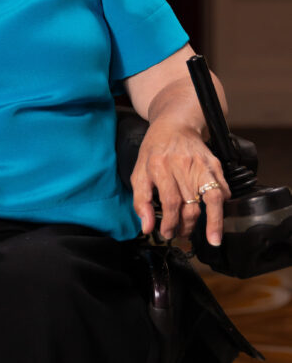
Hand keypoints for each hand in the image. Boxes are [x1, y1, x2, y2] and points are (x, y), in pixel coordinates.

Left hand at [130, 118, 230, 245]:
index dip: (170, 222)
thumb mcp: (139, 172)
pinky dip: (222, 206)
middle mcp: (182, 165)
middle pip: (190, 204)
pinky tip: (216, 215)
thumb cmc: (155, 150)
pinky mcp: (215, 165)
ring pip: (212, 199)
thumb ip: (140, 200)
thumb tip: (147, 227)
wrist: (176, 125)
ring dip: (213, 223)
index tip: (167, 233)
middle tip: (180, 234)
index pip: (170, 201)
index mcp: (159, 166)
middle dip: (186, 226)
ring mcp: (201, 165)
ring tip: (211, 238)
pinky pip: (223, 189)